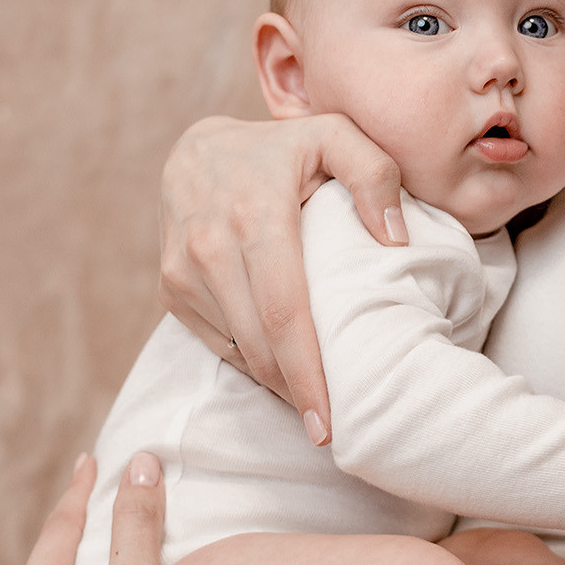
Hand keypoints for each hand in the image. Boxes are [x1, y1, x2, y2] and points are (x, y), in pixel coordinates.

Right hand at [158, 114, 406, 442]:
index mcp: (255, 214)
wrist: (199, 146)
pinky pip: (216, 342)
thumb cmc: (284, 148)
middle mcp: (209, 246)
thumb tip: (394, 238)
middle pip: (260, 344)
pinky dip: (251, 363)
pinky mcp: (170, 287)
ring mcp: (182, 270)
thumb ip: (375, 174)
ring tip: (315, 405)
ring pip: (236, 350)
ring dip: (276, 383)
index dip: (308, 374)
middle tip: (335, 430)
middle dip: (297, 393)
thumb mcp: (336, 135)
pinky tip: (283, 372)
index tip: (329, 423)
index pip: (285, 312)